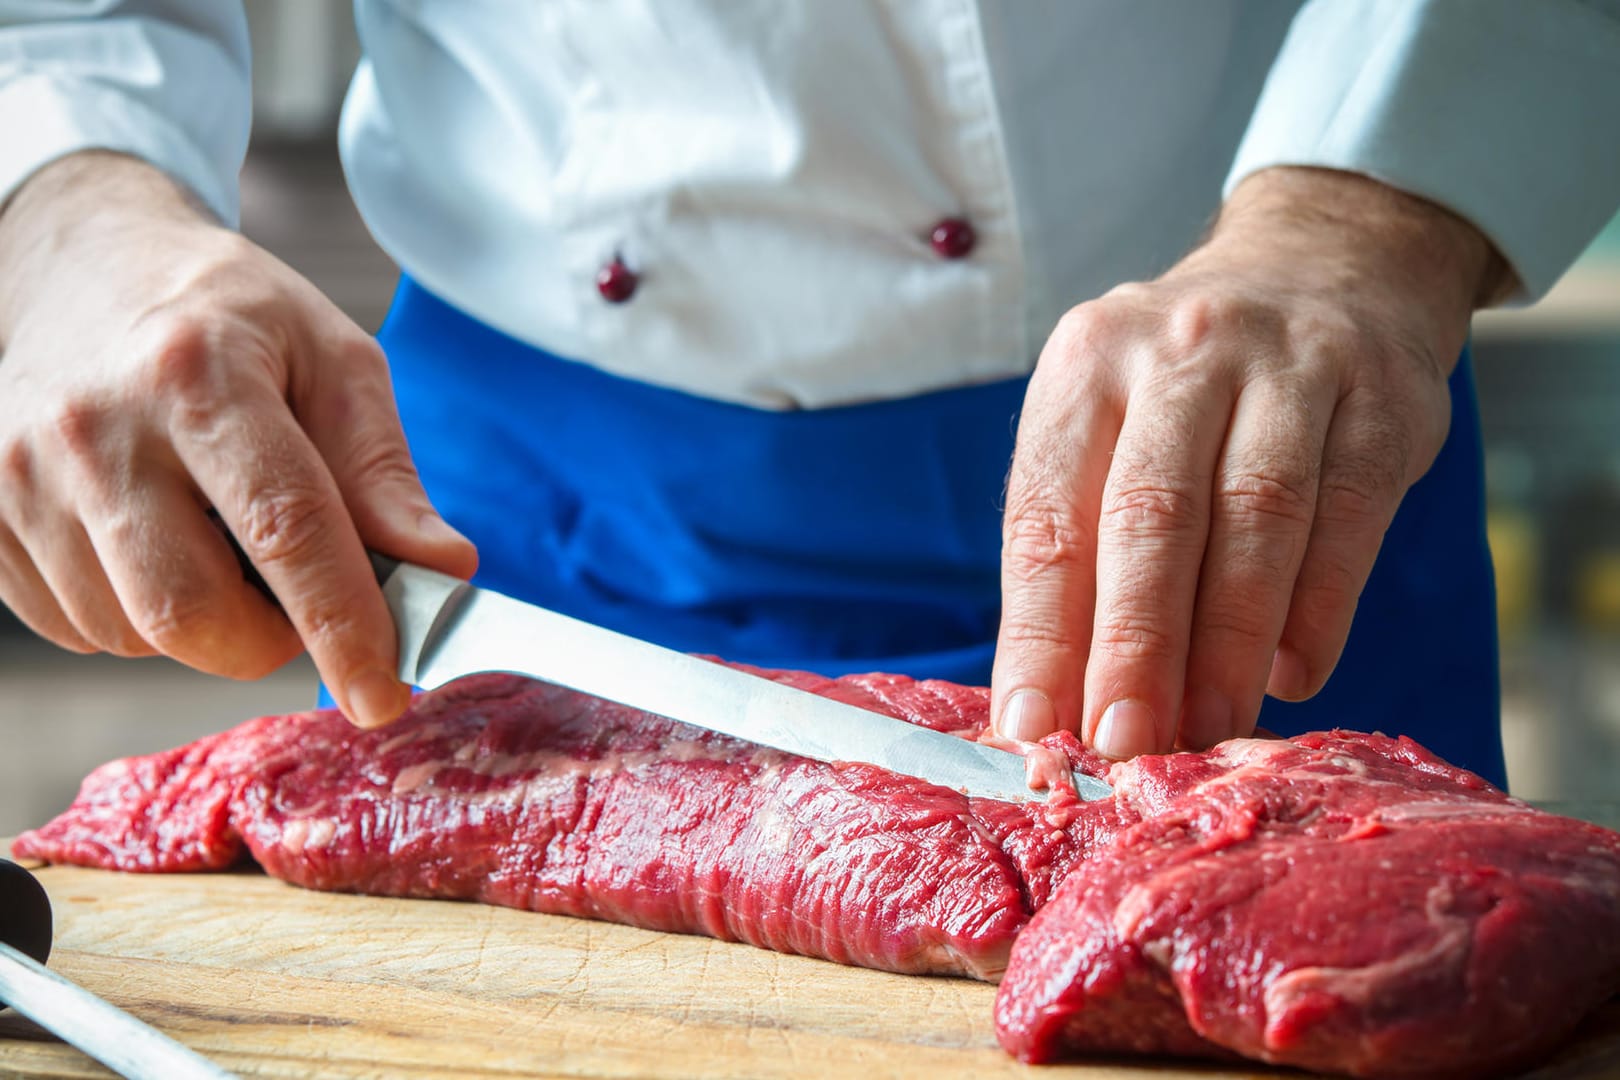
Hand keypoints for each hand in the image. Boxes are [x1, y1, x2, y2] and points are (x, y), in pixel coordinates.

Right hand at [0, 152, 476, 726]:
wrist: (83, 264)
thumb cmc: (229, 318)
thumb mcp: (333, 362)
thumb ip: (384, 474)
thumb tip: (444, 569)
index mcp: (199, 375)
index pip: (285, 530)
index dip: (342, 626)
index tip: (385, 695)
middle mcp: (94, 430)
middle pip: (191, 611)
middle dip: (269, 638)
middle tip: (299, 592)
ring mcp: (17, 476)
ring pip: (133, 633)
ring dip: (205, 622)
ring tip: (217, 534)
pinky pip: (79, 627)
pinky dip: (139, 614)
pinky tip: (156, 538)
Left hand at [991, 167, 1508, 757]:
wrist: (1322, 264)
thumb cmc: (1186, 388)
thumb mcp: (1109, 426)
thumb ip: (1082, 546)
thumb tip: (1051, 702)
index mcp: (1087, 365)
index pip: (1049, 514)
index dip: (1039, 630)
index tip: (1030, 727)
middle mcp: (1182, 353)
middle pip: (1152, 515)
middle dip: (1134, 643)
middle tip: (1123, 742)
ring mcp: (1289, 365)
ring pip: (1256, 518)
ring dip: (1227, 642)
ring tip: (1206, 728)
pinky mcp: (1382, 396)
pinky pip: (1349, 515)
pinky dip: (1319, 607)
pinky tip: (1293, 675)